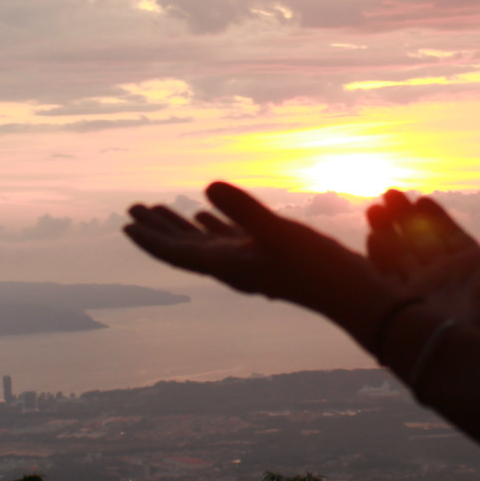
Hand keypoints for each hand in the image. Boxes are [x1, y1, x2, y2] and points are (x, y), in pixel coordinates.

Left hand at [123, 182, 390, 335]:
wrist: (353, 294)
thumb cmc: (317, 267)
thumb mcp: (279, 233)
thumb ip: (243, 210)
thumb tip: (206, 186)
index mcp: (227, 265)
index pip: (177, 253)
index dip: (150, 239)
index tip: (127, 223)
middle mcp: (233, 266)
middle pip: (183, 248)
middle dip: (157, 228)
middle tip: (132, 209)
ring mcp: (250, 262)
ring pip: (204, 242)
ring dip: (180, 225)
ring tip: (157, 208)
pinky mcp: (268, 256)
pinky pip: (231, 239)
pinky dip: (214, 223)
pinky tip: (206, 212)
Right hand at [365, 172, 479, 347]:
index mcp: (472, 266)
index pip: (447, 235)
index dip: (433, 216)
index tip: (420, 198)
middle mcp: (446, 278)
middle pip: (420, 242)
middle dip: (403, 219)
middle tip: (389, 194)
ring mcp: (425, 293)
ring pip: (401, 256)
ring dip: (387, 232)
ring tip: (374, 209)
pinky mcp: (407, 308)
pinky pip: (388, 278)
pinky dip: (379, 257)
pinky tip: (372, 236)